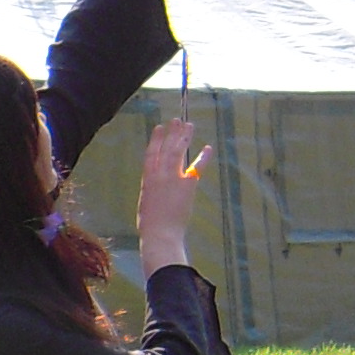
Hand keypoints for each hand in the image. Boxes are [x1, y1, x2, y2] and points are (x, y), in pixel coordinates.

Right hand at [136, 116, 202, 263]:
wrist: (160, 234)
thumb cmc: (150, 224)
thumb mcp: (146, 201)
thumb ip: (152, 188)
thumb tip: (157, 182)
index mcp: (147, 179)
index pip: (151, 153)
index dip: (156, 139)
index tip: (160, 127)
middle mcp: (159, 174)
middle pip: (167, 148)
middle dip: (173, 133)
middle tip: (178, 120)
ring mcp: (173, 178)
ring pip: (179, 152)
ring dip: (184, 137)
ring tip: (189, 125)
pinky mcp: (187, 185)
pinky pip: (197, 167)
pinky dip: (203, 157)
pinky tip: (208, 147)